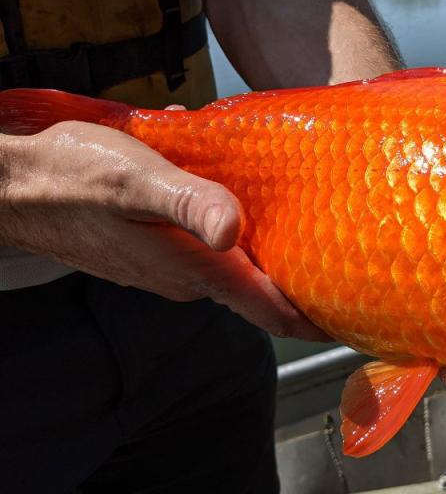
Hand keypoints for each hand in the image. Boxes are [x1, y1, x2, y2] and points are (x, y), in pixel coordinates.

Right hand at [0, 118, 327, 340]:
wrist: (17, 186)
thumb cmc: (71, 176)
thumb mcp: (134, 178)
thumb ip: (186, 203)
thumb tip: (235, 230)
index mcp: (194, 268)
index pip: (270, 311)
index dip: (316, 321)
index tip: (358, 323)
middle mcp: (189, 280)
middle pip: (263, 298)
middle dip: (307, 291)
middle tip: (354, 273)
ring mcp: (173, 271)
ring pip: (240, 278)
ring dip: (278, 269)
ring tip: (321, 247)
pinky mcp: (160, 256)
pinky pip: (217, 262)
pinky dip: (247, 252)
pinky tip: (261, 224)